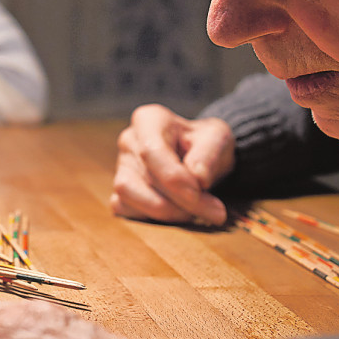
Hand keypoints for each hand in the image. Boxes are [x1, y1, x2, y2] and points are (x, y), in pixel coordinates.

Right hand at [111, 104, 235, 224]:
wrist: (202, 157)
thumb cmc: (206, 143)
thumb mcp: (218, 139)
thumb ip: (208, 155)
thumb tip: (198, 178)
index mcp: (149, 120)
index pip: (151, 151)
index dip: (172, 177)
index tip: (198, 193)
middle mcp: (129, 142)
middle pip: (142, 177)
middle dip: (178, 201)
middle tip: (215, 212)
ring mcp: (122, 167)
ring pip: (128, 195)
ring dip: (165, 212)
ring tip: (197, 213)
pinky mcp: (121, 191)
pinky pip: (125, 209)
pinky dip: (151, 218)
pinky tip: (178, 213)